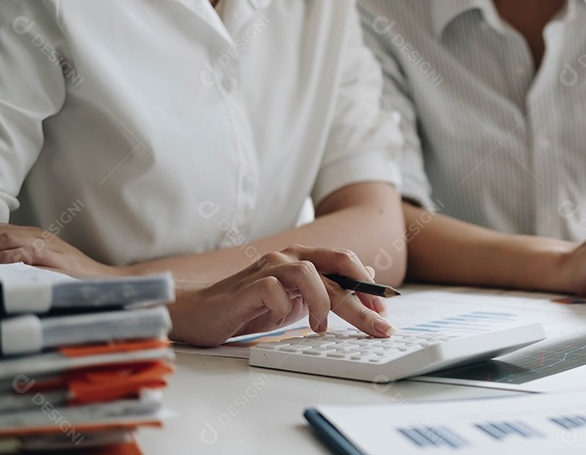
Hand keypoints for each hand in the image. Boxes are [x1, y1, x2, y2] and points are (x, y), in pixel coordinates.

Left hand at [0, 220, 115, 276]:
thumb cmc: (69, 274)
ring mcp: (45, 245)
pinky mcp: (54, 258)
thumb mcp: (37, 262)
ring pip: (4, 238)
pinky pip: (26, 253)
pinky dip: (4, 256)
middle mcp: (34, 235)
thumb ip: (14, 259)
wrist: (101, 278)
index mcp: (28, 234)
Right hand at [170, 245, 395, 346]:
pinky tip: (279, 321)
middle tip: (378, 327)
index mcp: (303, 258)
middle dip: (361, 301)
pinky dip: (284, 307)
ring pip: (309, 273)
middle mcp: (288, 257)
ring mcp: (267, 268)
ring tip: (319, 327)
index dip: (368, 285)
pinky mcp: (248, 286)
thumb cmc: (251, 306)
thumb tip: (365, 276)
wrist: (201, 313)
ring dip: (322, 302)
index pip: (345, 262)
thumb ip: (328, 287)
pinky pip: (274, 290)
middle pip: (335, 270)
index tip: (384, 312)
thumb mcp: (299, 299)